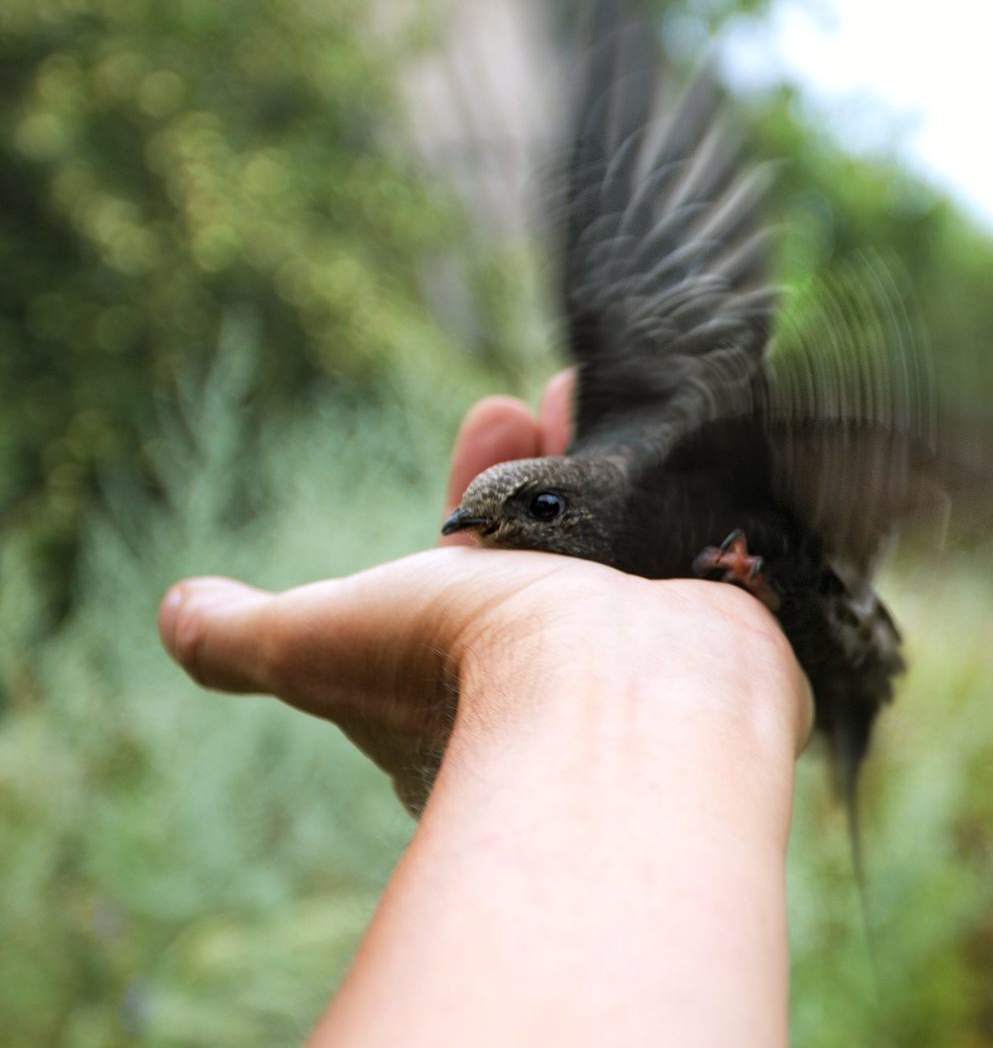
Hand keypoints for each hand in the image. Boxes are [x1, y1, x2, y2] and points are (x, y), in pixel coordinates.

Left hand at [157, 371, 810, 813]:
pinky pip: (702, 534)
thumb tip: (178, 614)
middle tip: (548, 391)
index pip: (469, 563)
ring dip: (614, 453)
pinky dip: (694, 480)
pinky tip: (692, 423)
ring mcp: (646, 648)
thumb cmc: (459, 670)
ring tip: (610, 384)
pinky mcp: (722, 628)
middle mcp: (561, 666)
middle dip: (546, 456)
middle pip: (554, 538)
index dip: (474, 482)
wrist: (616, 701)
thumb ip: (242, 637)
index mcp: (471, 673)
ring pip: (629, 531)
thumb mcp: (313, 644)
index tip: (489, 407)